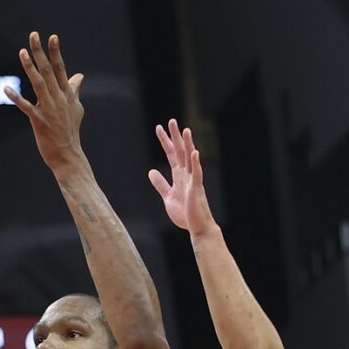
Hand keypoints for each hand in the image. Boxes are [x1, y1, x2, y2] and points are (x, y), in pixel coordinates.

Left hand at [5, 33, 85, 169]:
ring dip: (29, 67)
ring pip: (38, 83)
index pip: (61, 68)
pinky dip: (15, 97)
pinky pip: (25, 106)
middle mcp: (59, 98)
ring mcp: (48, 108)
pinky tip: (6, 88)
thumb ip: (74, 90)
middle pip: (48, 70)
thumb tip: (79, 76)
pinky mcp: (39, 120)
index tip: (52, 37)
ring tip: (22, 52)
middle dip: (40, 52)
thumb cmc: (71, 131)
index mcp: (67, 94)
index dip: (56, 52)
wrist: (68, 154)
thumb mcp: (76, 108)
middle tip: (33, 35)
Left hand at [148, 119, 214, 234]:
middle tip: (171, 121)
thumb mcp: (167, 196)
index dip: (165, 142)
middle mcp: (186, 175)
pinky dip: (195, 163)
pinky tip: (194, 152)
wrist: (197, 227)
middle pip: (180, 152)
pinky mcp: (197, 189)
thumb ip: (160, 184)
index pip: (171, 155)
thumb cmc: (185, 213)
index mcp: (179, 176)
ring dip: (188, 144)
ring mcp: (193, 181)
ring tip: (185, 130)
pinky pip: (197, 174)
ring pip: (190, 159)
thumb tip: (151, 171)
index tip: (159, 128)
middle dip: (175, 137)